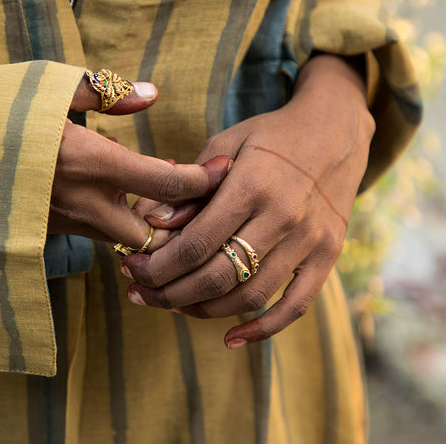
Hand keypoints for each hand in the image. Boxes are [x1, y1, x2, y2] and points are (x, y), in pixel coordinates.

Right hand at [49, 73, 230, 250]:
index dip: (202, 178)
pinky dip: (122, 219)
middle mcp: (85, 203)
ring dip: (151, 225)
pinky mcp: (52, 229)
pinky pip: (101, 233)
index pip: (165, 183)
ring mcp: (68, 223)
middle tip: (196, 196)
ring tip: (164, 190)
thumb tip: (151, 94)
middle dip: (180, 225)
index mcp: (91, 162)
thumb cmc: (3, 117)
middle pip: (155, 236)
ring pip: (127, 241)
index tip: (225, 166)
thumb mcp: (50, 92)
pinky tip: (122, 189)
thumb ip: (106, 93)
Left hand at [121, 55, 374, 345]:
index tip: (132, 270)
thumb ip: (191, 186)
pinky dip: (264, 329)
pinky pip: (297, 305)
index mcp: (252, 184)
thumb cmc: (271, 135)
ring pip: (251, 296)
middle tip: (143, 295)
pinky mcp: (329, 254)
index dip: (159, 266)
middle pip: (218, 276)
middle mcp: (283, 215)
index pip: (196, 242)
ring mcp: (310, 238)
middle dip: (171, 294)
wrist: (335, 129)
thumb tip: (153, 225)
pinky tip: (232, 338)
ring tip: (175, 306)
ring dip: (205, 311)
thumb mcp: (226, 143)